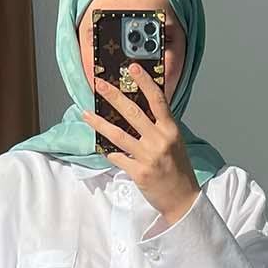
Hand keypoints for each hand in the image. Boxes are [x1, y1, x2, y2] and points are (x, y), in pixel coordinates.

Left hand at [81, 62, 199, 223]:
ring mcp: (148, 156)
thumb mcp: (175, 142)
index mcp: (171, 130)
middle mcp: (160, 140)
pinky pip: (117, 157)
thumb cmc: (178, 170)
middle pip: (132, 112)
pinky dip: (109, 152)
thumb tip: (139, 110)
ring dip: (99, 123)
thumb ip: (159, 126)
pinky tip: (103, 148)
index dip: (144, 82)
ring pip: (118, 135)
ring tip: (86, 113)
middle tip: (99, 85)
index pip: (157, 100)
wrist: (182, 199)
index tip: (132, 67)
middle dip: (113, 96)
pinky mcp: (138, 172)